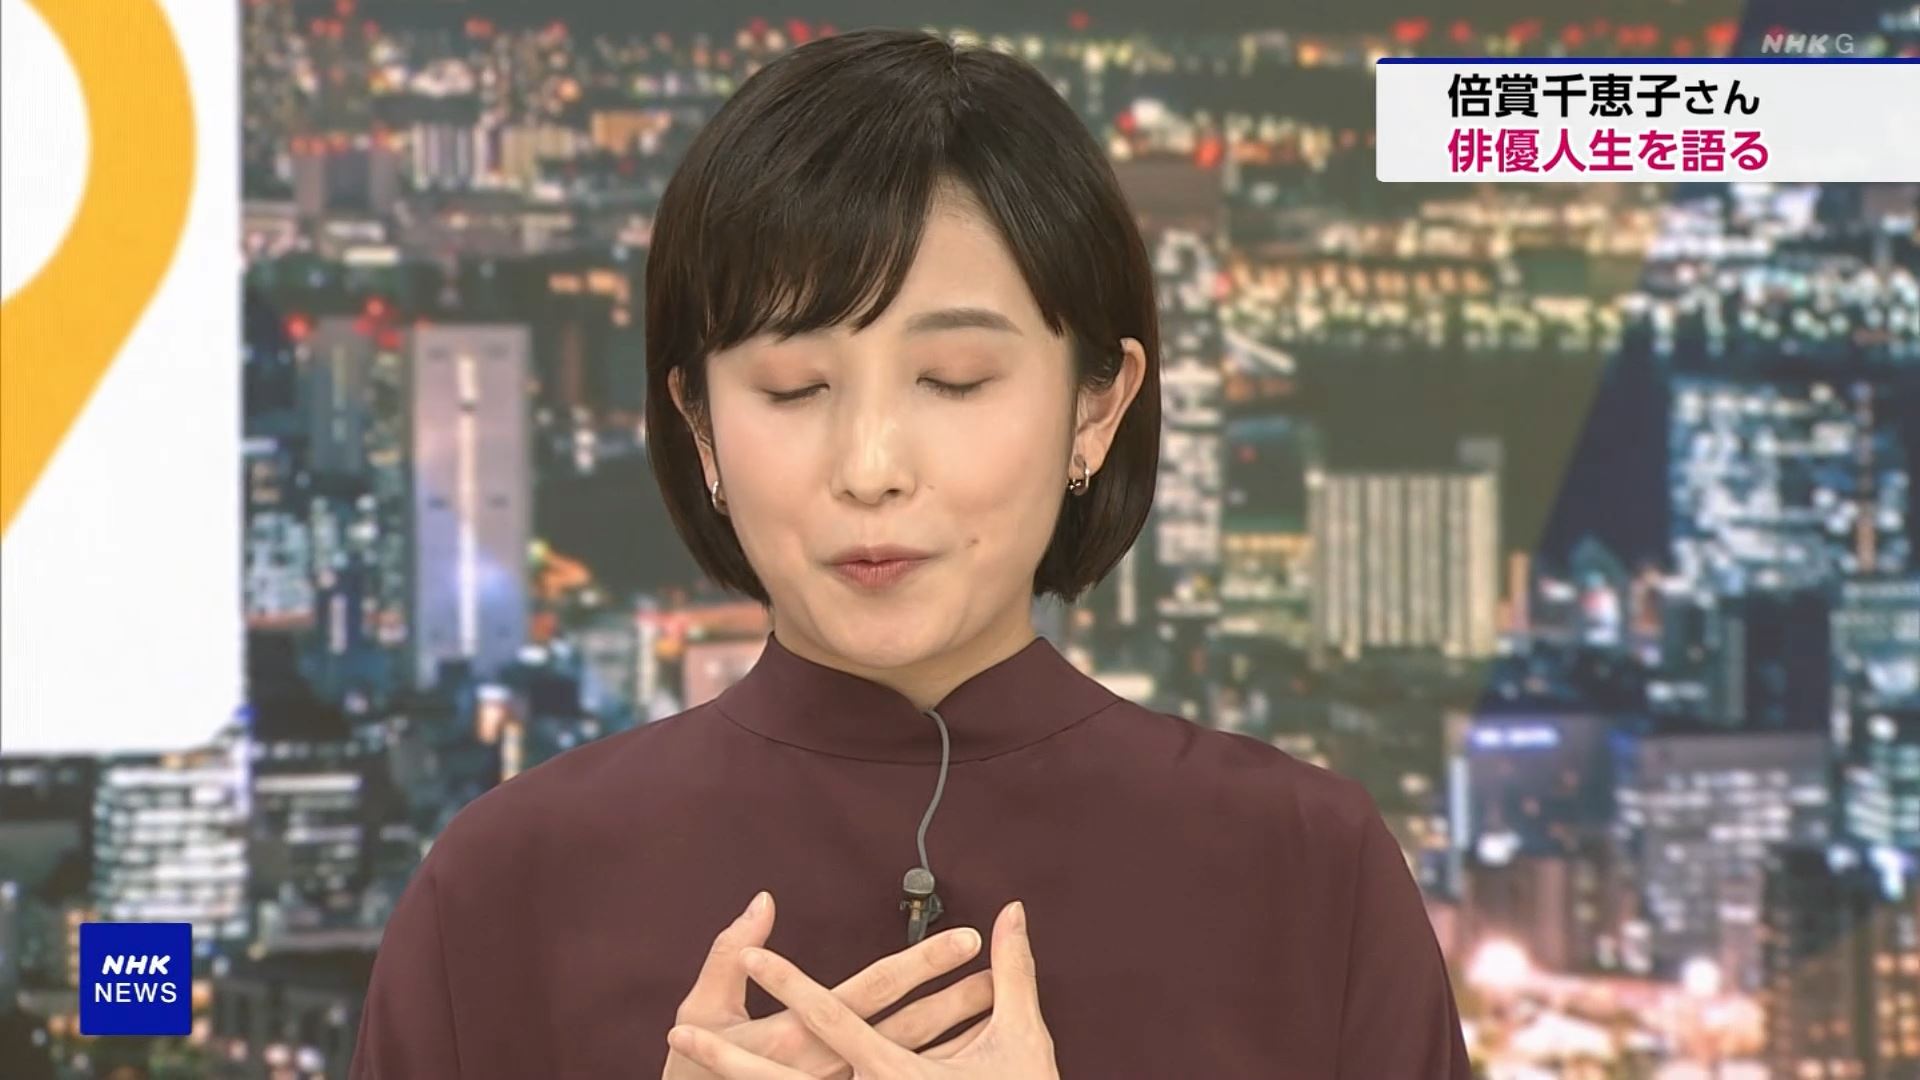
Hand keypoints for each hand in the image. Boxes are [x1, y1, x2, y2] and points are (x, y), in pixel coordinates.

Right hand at [667, 901, 1059, 1079]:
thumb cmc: (691, 1072)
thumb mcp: (702, 1009)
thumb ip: (729, 953)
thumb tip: (763, 900)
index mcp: (798, 1041)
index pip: (873, 993)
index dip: (923, 964)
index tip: (969, 936)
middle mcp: (830, 1070)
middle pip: (910, 1030)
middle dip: (958, 997)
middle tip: (1000, 966)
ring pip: (914, 1061)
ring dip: (955, 1031)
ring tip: (992, 995)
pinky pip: (903, 1078)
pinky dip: (935, 1062)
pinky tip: (965, 1044)